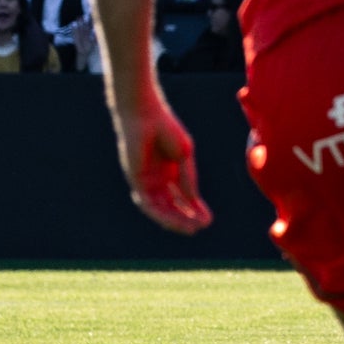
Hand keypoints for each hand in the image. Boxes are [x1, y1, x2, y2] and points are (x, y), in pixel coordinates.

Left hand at [111, 87, 210, 233]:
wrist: (146, 114)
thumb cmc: (166, 128)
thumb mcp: (184, 156)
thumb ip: (188, 178)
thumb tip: (194, 201)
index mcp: (169, 172)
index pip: (182, 197)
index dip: (195, 209)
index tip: (208, 219)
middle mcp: (157, 180)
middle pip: (171, 206)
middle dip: (186, 218)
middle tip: (201, 227)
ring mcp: (146, 181)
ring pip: (160, 209)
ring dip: (175, 220)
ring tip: (191, 228)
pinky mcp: (136, 181)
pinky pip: (148, 203)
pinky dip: (162, 214)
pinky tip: (175, 219)